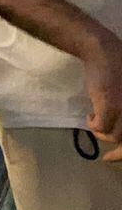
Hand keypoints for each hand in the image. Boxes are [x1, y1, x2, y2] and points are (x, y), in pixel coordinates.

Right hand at [82, 33, 121, 162]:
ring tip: (96, 125)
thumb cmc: (118, 69)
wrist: (103, 51)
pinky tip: (89, 117)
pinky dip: (93, 125)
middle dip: (120, 153)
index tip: (116, 155)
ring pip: (116, 137)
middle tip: (108, 158)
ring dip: (103, 134)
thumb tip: (120, 131)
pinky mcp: (110, 105)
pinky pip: (100, 127)